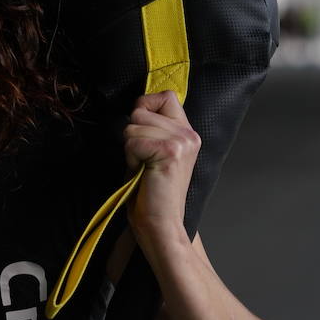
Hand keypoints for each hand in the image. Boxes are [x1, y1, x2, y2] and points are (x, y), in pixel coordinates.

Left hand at [123, 90, 200, 239]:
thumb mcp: (153, 151)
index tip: (141, 130)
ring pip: (133, 125)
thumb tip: (137, 107)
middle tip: (143, 160)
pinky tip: (143, 173)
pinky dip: (131, 157)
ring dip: (130, 148)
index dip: (146, 106)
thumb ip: (151, 128)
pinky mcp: (170, 152)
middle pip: (141, 110)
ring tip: (144, 168)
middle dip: (132, 134)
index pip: (165, 96)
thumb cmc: (150, 191)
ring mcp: (182, 141)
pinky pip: (133, 141)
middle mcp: (189, 134)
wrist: (160, 223)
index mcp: (188, 132)